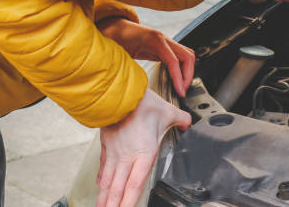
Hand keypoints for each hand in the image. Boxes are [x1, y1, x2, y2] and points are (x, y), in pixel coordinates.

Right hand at [96, 89, 190, 206]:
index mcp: (144, 153)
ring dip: (104, 197)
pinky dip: (101, 178)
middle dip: (113, 205)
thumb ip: (182, 120)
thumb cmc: (143, 103)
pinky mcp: (107, 144)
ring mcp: (115, 152)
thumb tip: (189, 123)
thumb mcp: (169, 112)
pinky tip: (99, 186)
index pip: (135, 185)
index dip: (129, 202)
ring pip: (108, 180)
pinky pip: (104, 165)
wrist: (120, 92)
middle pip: (118, 188)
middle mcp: (127, 157)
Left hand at [97, 18, 194, 95]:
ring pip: (186, 55)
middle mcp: (163, 39)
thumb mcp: (118, 52)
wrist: (113, 27)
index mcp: (154, 39)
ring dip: (187, 72)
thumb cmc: (115, 37)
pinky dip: (181, 68)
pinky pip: (179, 57)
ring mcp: (165, 42)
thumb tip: (131, 83)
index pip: (174, 60)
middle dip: (188, 75)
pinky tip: (176, 79)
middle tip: (182, 91)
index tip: (180, 91)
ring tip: (181, 87)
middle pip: (188, 56)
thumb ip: (125, 65)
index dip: (179, 78)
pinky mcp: (163, 47)